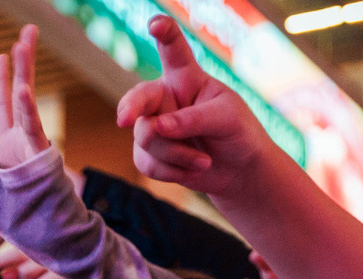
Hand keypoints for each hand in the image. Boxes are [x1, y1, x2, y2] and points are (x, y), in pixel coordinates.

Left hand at [0, 26, 52, 221]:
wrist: (57, 243)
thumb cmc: (31, 226)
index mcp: (12, 151)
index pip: (1, 110)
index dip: (0, 83)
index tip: (0, 57)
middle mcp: (23, 144)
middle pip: (17, 96)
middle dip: (19, 64)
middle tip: (25, 32)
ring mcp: (33, 149)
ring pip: (26, 104)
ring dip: (23, 73)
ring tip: (23, 42)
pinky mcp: (42, 162)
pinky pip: (33, 131)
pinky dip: (25, 110)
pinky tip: (19, 87)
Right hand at [115, 17, 267, 197]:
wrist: (238, 170)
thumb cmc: (237, 133)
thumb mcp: (226, 119)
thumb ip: (193, 119)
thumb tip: (155, 128)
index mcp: (187, 78)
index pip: (174, 51)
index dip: (165, 34)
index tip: (156, 23)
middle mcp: (165, 98)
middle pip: (139, 98)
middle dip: (130, 108)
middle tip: (124, 121)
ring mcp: (153, 126)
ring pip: (146, 138)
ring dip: (176, 154)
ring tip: (204, 161)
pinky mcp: (148, 154)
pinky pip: (147, 163)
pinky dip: (172, 172)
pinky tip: (193, 171)